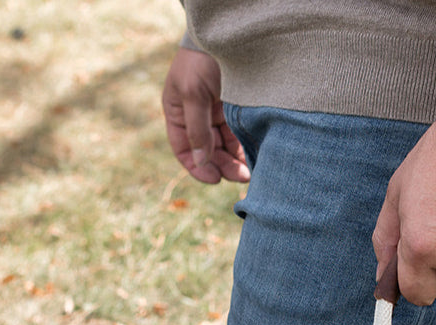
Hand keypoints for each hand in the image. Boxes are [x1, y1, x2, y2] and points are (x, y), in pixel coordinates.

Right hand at [162, 47, 249, 184]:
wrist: (230, 35)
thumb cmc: (203, 59)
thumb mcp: (194, 93)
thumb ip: (196, 129)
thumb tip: (201, 160)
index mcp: (178, 112)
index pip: (184, 149)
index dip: (197, 167)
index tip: (214, 179)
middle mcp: (197, 117)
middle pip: (208, 153)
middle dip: (223, 167)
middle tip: (242, 177)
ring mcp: (218, 115)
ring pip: (226, 149)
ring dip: (237, 163)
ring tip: (251, 172)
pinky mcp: (238, 112)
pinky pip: (241, 138)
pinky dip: (247, 151)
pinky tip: (257, 159)